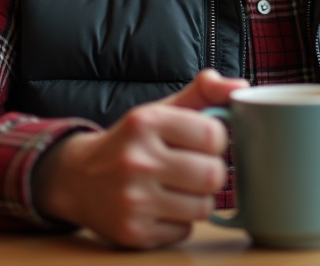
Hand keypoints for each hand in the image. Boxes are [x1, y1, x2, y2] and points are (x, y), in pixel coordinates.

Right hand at [33, 68, 248, 247]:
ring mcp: (133, 200)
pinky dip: (180, 221)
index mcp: (146, 122)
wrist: (78, 179)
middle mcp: (137, 160)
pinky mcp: (133, 232)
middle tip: (195, 168)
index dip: (216, 141)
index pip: (214, 135)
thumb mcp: (161, 110)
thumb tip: (242, 87)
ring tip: (179, 188)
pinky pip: (185, 230)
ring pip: (204, 207)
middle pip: (213, 175)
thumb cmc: (132, 142)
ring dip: (198, 199)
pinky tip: (162, 207)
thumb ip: (203, 93)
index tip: (202, 143)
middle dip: (211, 172)